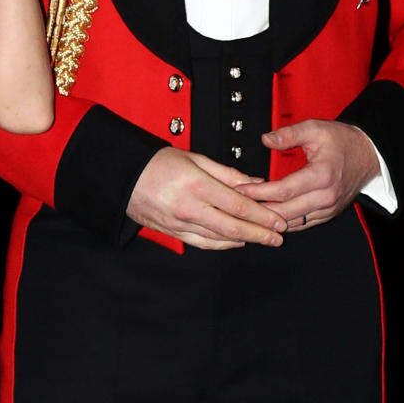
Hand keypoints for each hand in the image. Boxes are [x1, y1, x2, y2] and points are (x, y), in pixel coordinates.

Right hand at [126, 147, 286, 250]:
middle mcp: (189, 208)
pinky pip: (203, 243)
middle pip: (233, 227)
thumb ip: (226, 172)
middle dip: (260, 233)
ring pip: (220, 239)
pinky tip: (237, 241)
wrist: (124, 177)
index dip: (262, 215)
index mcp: (196, 185)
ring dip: (245, 240)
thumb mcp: (194, 158)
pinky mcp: (174, 233)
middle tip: (279, 236)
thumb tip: (253, 181)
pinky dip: (223, 244)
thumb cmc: (157, 163)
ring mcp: (180, 224)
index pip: (238, 206)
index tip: (278, 220)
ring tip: (263, 239)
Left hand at [237, 120, 379, 232]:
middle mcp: (325, 196)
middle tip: (237, 204)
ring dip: (269, 219)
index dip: (259, 192)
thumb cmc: (342, 141)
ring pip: (292, 222)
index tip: (240, 189)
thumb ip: (289, 134)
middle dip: (259, 209)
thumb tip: (265, 139)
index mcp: (322, 175)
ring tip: (248, 212)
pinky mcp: (327, 214)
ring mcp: (327, 208)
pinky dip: (283, 222)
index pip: (284, 190)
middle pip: (285, 212)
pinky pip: (301, 224)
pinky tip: (267, 216)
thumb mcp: (315, 129)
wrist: (368, 155)